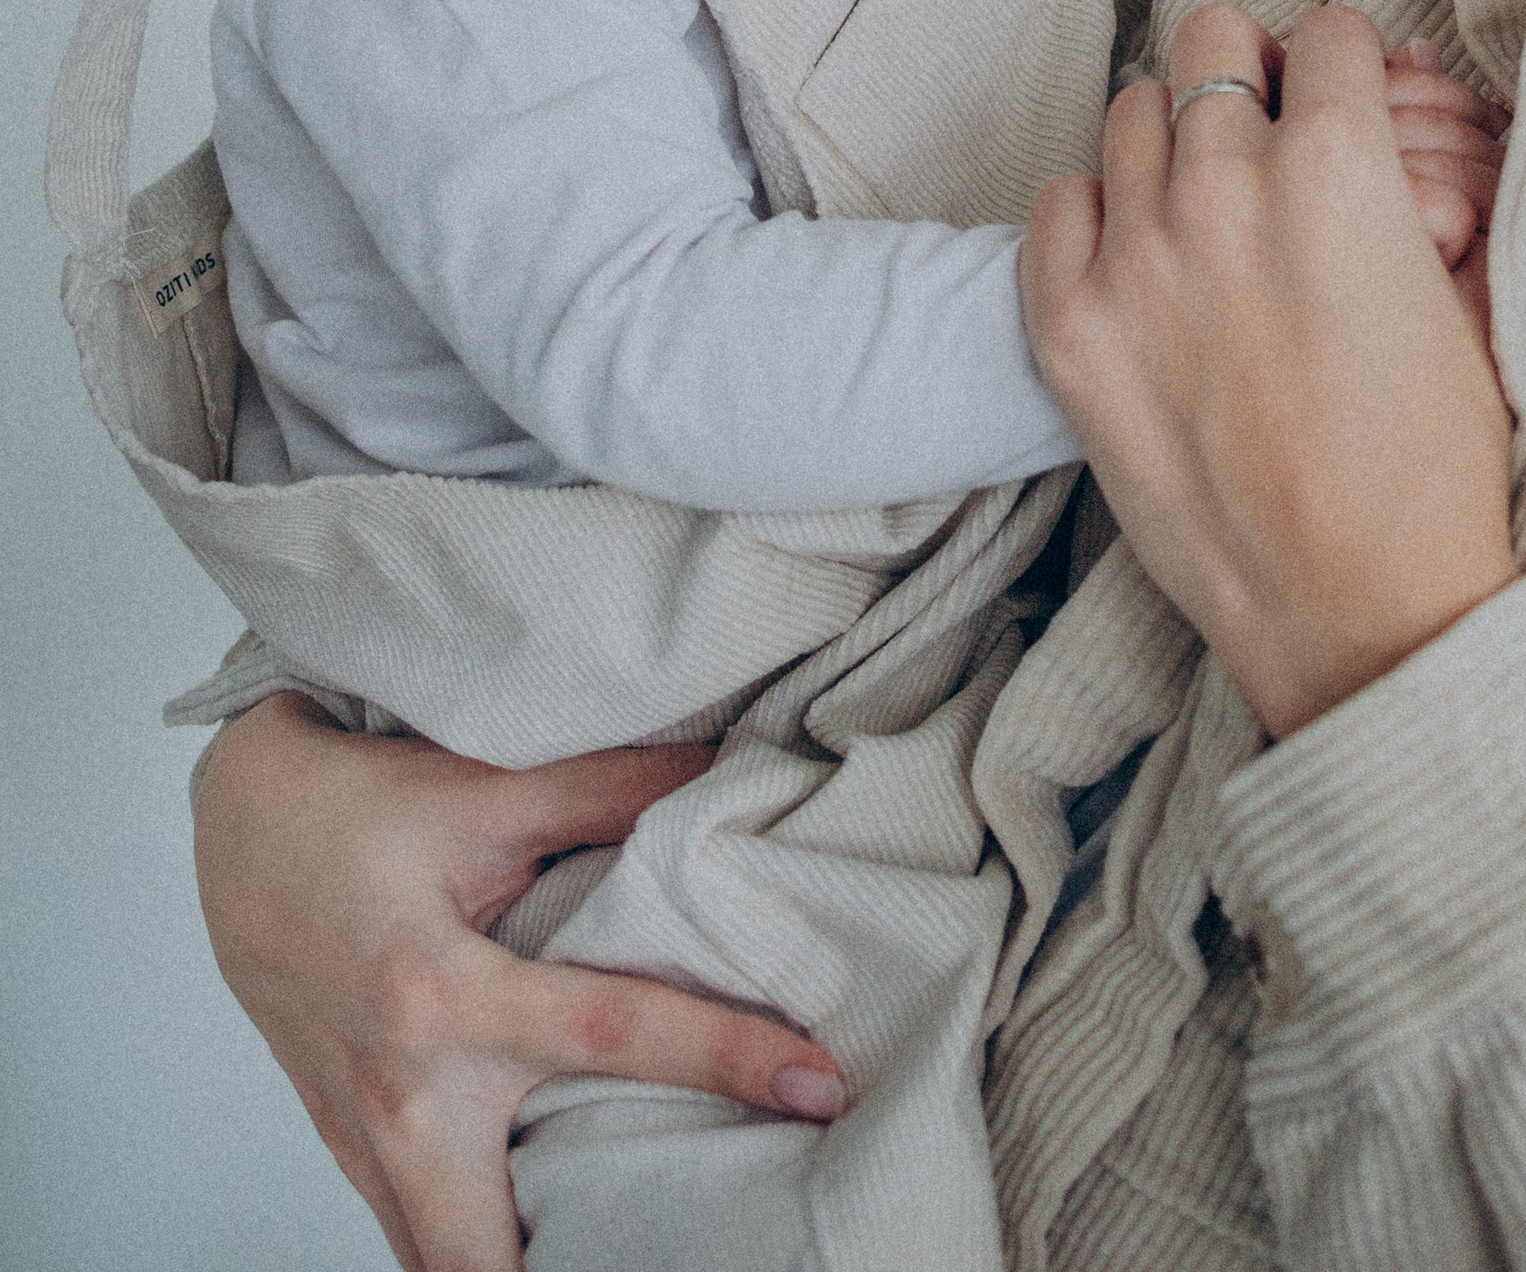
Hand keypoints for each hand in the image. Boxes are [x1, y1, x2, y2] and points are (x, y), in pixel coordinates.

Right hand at [192, 695, 848, 1271]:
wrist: (239, 832)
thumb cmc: (362, 806)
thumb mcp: (486, 785)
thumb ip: (612, 788)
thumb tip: (733, 768)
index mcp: (441, 993)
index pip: (613, 1035)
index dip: (727, 1056)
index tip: (822, 1085)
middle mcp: (401, 1093)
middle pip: (483, 1261)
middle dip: (579, 1270)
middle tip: (699, 1239)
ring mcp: (366, 1140)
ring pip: (441, 1268)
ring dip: (526, 1267)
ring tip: (638, 1235)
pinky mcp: (350, 1151)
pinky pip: (417, 1236)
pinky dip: (477, 1245)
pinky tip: (556, 1223)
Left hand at [1022, 4, 1518, 740]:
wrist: (1359, 613)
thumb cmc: (1434, 468)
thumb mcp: (1471, 296)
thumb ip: (1422, 180)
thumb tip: (1389, 100)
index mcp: (1338, 166)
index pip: (1330, 31)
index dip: (1349, 67)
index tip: (1345, 102)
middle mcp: (1224, 186)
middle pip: (1213, 37)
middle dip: (1252, 73)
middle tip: (1272, 136)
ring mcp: (1133, 254)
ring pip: (1130, 111)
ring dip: (1174, 140)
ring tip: (1208, 208)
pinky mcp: (1068, 328)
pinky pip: (1056, 203)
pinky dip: (1094, 216)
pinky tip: (1141, 262)